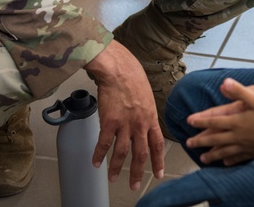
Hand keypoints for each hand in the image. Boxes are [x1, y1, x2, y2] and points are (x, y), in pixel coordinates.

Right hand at [85, 41, 164, 189]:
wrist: (118, 69)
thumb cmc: (132, 76)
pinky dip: (99, 155)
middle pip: (141, 154)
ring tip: (113, 178)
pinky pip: (103, 143)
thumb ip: (146, 112)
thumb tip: (144, 121)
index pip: (157, 144)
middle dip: (138, 172)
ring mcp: (125, 124)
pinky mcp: (109, 122)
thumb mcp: (147, 96)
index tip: (158, 173)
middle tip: (134, 185)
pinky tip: (95, 162)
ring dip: (117, 168)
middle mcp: (140, 124)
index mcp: (151, 117)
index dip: (158, 161)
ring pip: (122, 153)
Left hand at [186, 78, 253, 165]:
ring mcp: (245, 146)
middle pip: (215, 139)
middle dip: (201, 141)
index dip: (201, 121)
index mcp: (236, 121)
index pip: (214, 121)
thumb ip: (239, 91)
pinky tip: (226, 163)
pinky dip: (230, 161)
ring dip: (212, 155)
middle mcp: (238, 136)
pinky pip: (238, 158)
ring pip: (224, 152)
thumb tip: (224, 82)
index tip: (189, 122)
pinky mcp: (253, 153)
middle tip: (189, 144)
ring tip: (203, 159)